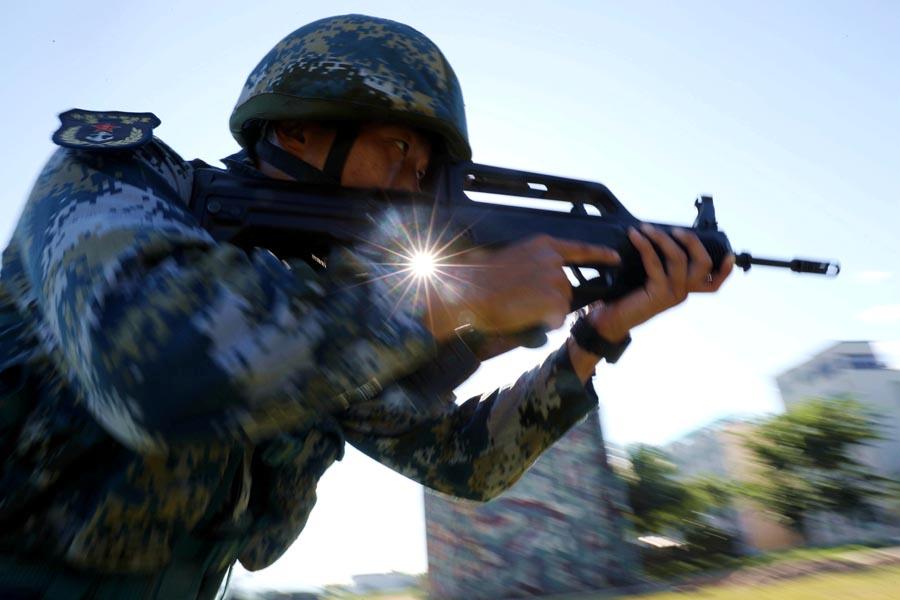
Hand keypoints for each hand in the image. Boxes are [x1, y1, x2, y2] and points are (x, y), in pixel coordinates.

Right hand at [424, 234, 619, 340]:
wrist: (467, 291)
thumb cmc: (480, 279)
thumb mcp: (511, 259)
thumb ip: (532, 265)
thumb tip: (539, 282)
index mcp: (543, 245)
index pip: (580, 249)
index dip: (600, 255)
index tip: (616, 258)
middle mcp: (553, 260)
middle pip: (566, 288)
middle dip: (550, 300)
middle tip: (521, 301)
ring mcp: (555, 279)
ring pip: (561, 305)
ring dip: (545, 312)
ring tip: (518, 308)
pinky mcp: (554, 300)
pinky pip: (557, 319)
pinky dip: (543, 323)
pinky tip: (524, 316)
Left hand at [587, 224, 733, 341]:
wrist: (609, 319)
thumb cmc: (626, 296)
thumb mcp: (648, 277)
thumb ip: (661, 264)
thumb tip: (660, 235)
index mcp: (685, 289)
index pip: (714, 284)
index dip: (725, 270)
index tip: (729, 255)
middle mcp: (683, 292)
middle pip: (703, 264)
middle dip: (692, 241)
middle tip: (674, 229)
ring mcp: (673, 294)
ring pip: (679, 258)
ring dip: (662, 238)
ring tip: (646, 228)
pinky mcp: (658, 293)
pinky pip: (655, 262)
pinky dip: (645, 245)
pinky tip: (636, 236)